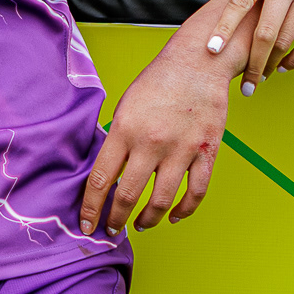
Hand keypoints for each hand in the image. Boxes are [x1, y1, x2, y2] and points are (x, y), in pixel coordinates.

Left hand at [79, 0, 251, 233]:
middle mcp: (151, 142)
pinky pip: (196, 192)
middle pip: (128, 196)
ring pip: (161, 201)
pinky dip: (183, 210)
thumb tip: (106, 173)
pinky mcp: (206, 152)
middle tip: (110, 231)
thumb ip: (117, 138)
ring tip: (139, 226)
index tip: (86, 225)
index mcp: (125, 128)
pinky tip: (172, 215)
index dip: (91, 208)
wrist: (198, 62)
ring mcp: (181, 149)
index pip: (101, 179)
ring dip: (147, 220)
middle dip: (115, 220)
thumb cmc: (158, 82)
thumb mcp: (125, 105)